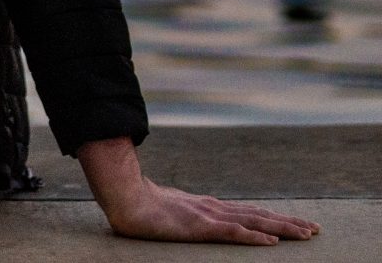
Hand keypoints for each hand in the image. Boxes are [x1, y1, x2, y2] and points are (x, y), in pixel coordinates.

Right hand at [101, 178, 319, 245]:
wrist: (125, 198)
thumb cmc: (141, 206)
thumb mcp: (171, 212)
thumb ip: (186, 215)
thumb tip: (192, 219)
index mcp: (208, 207)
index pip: (249, 213)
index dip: (274, 218)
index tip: (296, 223)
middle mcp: (214, 209)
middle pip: (259, 215)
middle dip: (289, 223)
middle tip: (316, 229)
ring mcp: (208, 216)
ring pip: (253, 222)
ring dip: (281, 228)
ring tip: (305, 235)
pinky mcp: (200, 227)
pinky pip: (233, 233)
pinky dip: (255, 236)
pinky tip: (271, 242)